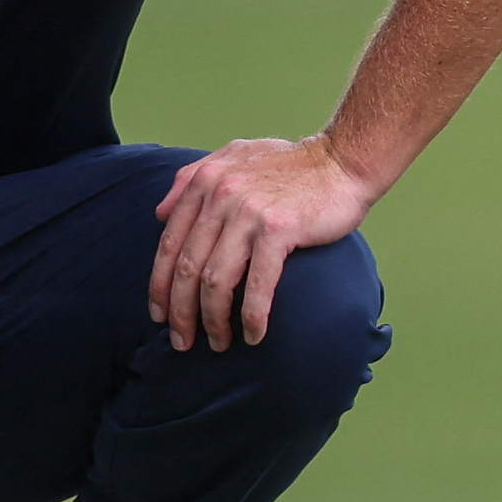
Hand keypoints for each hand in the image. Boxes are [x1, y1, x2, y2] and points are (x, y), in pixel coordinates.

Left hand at [149, 136, 378, 351]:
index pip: (169, 243)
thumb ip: (192, 178)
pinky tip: (254, 336)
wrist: (343, 160)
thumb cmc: (291, 164)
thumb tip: (159, 213)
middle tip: (182, 342)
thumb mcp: (234, 156)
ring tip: (218, 344)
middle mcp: (220, 195)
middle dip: (180, 313)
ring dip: (213, 321)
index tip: (159, 316)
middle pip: (188, 267)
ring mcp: (249, 212)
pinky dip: (252, 316)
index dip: (160, 286)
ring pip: (215, 281)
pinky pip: (258, 283)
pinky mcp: (279, 228)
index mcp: (205, 181)